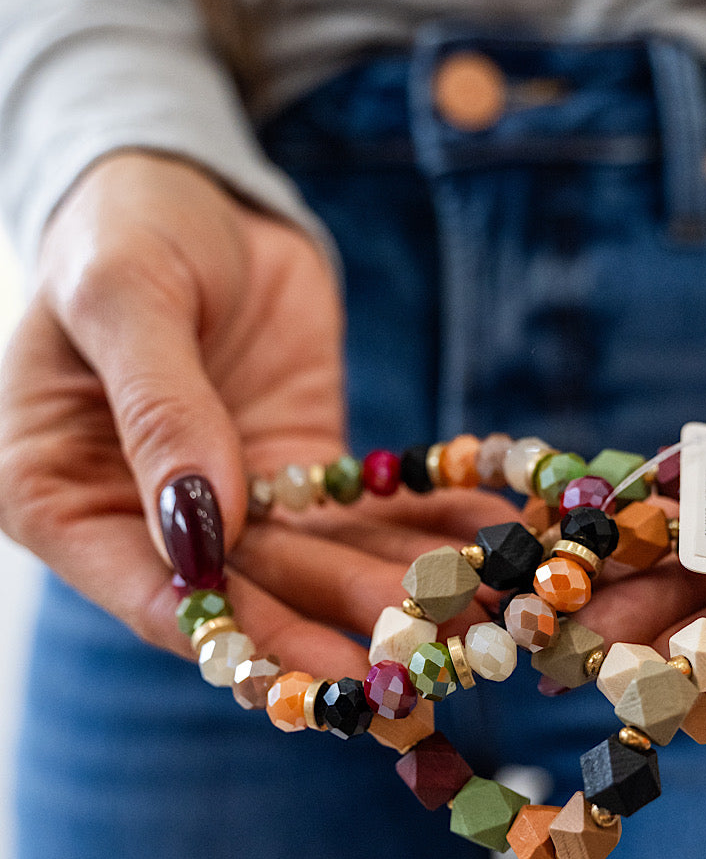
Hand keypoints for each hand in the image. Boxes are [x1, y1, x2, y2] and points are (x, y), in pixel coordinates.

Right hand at [0, 152, 510, 675]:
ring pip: (318, 563)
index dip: (239, 636)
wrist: (195, 188)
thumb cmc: (124, 226)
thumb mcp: (125, 297)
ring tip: (475, 611)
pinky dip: (425, 525)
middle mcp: (146, 520)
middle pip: (248, 594)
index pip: (151, 594)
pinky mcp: (300, 477)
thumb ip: (158, 410)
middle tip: (419, 658)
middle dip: (338, 622)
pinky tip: (490, 543)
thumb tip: (196, 533)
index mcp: (61, 495)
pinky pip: (365, 512)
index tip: (319, 669)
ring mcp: (232, 504)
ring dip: (398, 587)